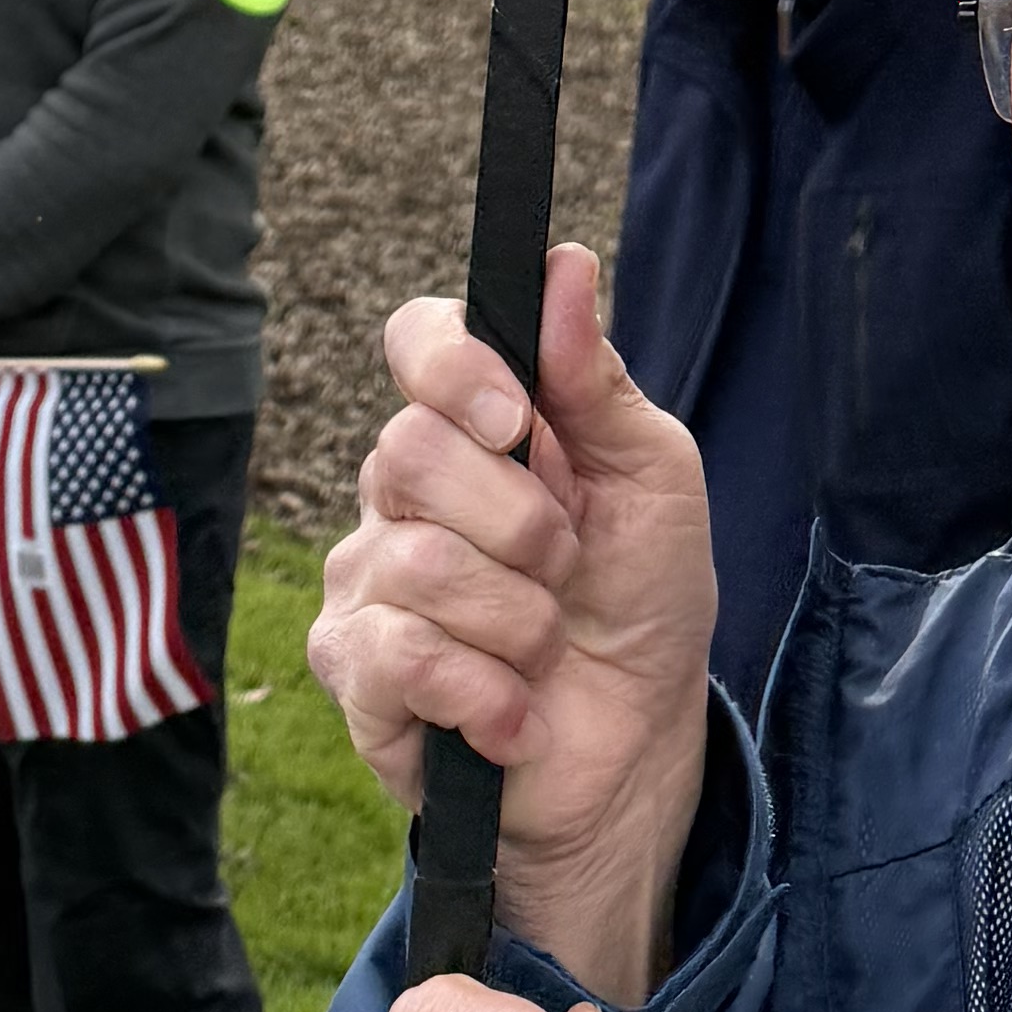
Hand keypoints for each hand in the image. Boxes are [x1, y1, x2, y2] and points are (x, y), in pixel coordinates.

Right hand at [306, 244, 714, 1000]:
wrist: (639, 745)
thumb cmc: (641, 597)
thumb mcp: (653, 478)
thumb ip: (597, 380)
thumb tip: (562, 266)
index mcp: (467, 424)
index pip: (415, 341)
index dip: (454, 365)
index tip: (515, 415)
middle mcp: (398, 491)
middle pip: (410, 451)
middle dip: (523, 523)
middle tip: (563, 567)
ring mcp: (366, 582)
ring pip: (421, 565)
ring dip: (521, 622)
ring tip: (545, 649)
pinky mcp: (358, 677)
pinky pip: (405, 659)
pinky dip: (489, 695)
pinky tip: (515, 714)